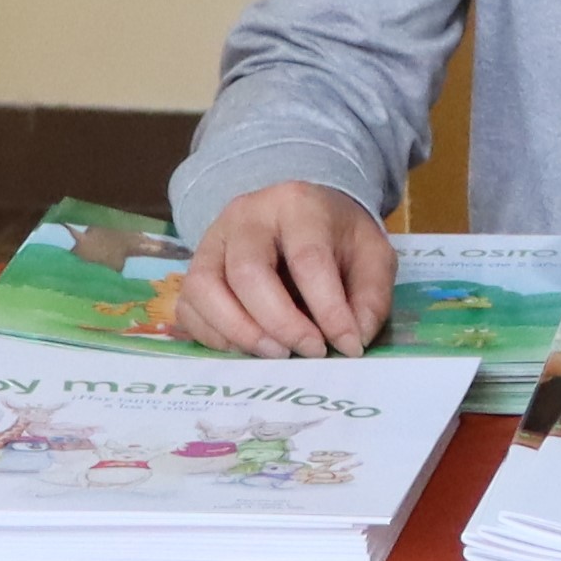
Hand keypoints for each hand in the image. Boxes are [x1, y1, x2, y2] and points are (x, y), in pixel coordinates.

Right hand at [172, 182, 391, 353]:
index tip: (348, 345)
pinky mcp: (192, 271)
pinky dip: (214, 337)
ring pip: (204, 288)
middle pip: (247, 272)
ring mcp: (210, 242)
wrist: (299, 215)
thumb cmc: (336, 238)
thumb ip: (371, 296)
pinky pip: (187, 308)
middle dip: (281, 323)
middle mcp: (244, 217)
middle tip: (311, 352)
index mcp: (297, 206)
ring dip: (240, 332)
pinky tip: (249, 351)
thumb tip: (354, 340)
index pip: (307, 258)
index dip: (328, 309)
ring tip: (277, 355)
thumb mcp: (372, 255)